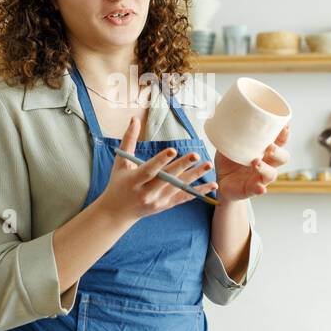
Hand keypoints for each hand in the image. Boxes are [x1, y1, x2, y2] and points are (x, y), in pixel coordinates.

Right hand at [95, 115, 217, 223]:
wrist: (118, 212)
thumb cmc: (118, 183)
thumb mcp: (120, 162)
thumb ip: (129, 140)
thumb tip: (135, 118)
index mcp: (133, 181)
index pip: (148, 170)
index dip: (160, 160)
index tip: (172, 150)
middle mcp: (146, 193)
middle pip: (166, 179)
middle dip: (182, 166)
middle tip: (196, 155)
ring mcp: (158, 201)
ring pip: (179, 188)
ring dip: (195, 176)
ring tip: (208, 165)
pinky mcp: (166, 206)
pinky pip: (184, 198)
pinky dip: (198, 192)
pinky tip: (212, 185)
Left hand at [213, 124, 289, 201]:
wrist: (220, 181)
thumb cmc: (229, 161)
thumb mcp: (228, 144)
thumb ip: (230, 133)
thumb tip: (225, 114)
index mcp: (264, 151)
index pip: (280, 142)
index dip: (284, 134)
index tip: (285, 125)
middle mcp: (267, 164)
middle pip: (282, 158)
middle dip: (278, 152)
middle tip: (270, 147)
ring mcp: (260, 177)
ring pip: (272, 174)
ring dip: (266, 168)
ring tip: (256, 162)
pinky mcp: (252, 189)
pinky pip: (259, 190)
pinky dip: (260, 189)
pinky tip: (260, 188)